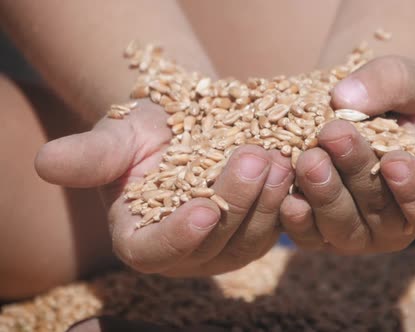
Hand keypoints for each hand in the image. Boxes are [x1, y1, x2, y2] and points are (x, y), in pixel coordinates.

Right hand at [35, 100, 292, 275]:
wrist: (182, 128)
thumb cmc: (141, 135)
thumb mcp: (116, 139)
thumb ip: (89, 157)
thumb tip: (44, 163)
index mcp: (142, 241)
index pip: (157, 252)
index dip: (180, 235)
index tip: (203, 208)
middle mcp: (186, 253)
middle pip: (215, 241)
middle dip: (237, 200)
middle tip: (256, 157)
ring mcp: (226, 246)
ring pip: (253, 235)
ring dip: (270, 199)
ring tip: (282, 157)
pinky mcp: (257, 231)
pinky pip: (278, 222)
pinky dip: (289, 198)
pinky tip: (299, 166)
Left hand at [280, 56, 414, 252]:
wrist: (346, 106)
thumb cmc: (391, 96)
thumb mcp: (406, 77)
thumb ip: (392, 82)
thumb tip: (346, 98)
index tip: (394, 160)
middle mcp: (395, 226)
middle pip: (382, 218)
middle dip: (357, 174)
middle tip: (334, 135)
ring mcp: (354, 234)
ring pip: (342, 230)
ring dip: (324, 195)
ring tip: (308, 158)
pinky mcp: (316, 233)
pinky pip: (306, 235)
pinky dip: (294, 216)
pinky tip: (285, 192)